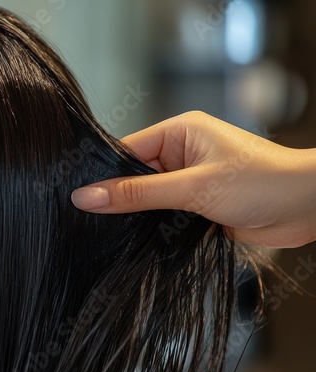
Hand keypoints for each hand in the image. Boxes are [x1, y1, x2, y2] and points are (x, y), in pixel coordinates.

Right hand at [71, 110, 315, 248]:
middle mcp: (183, 151)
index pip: (126, 151)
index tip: (81, 200)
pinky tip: (145, 238)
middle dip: (122, 198)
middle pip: (133, 176)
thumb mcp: (191, 188)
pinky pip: (164, 215)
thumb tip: (87, 197)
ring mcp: (191, 179)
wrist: (309, 207)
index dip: (104, 175)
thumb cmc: (262, 183)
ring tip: (122, 230)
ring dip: (141, 215)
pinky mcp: (198, 204)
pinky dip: (156, 227)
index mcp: (179, 131)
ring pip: (148, 199)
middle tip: (97, 220)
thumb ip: (137, 194)